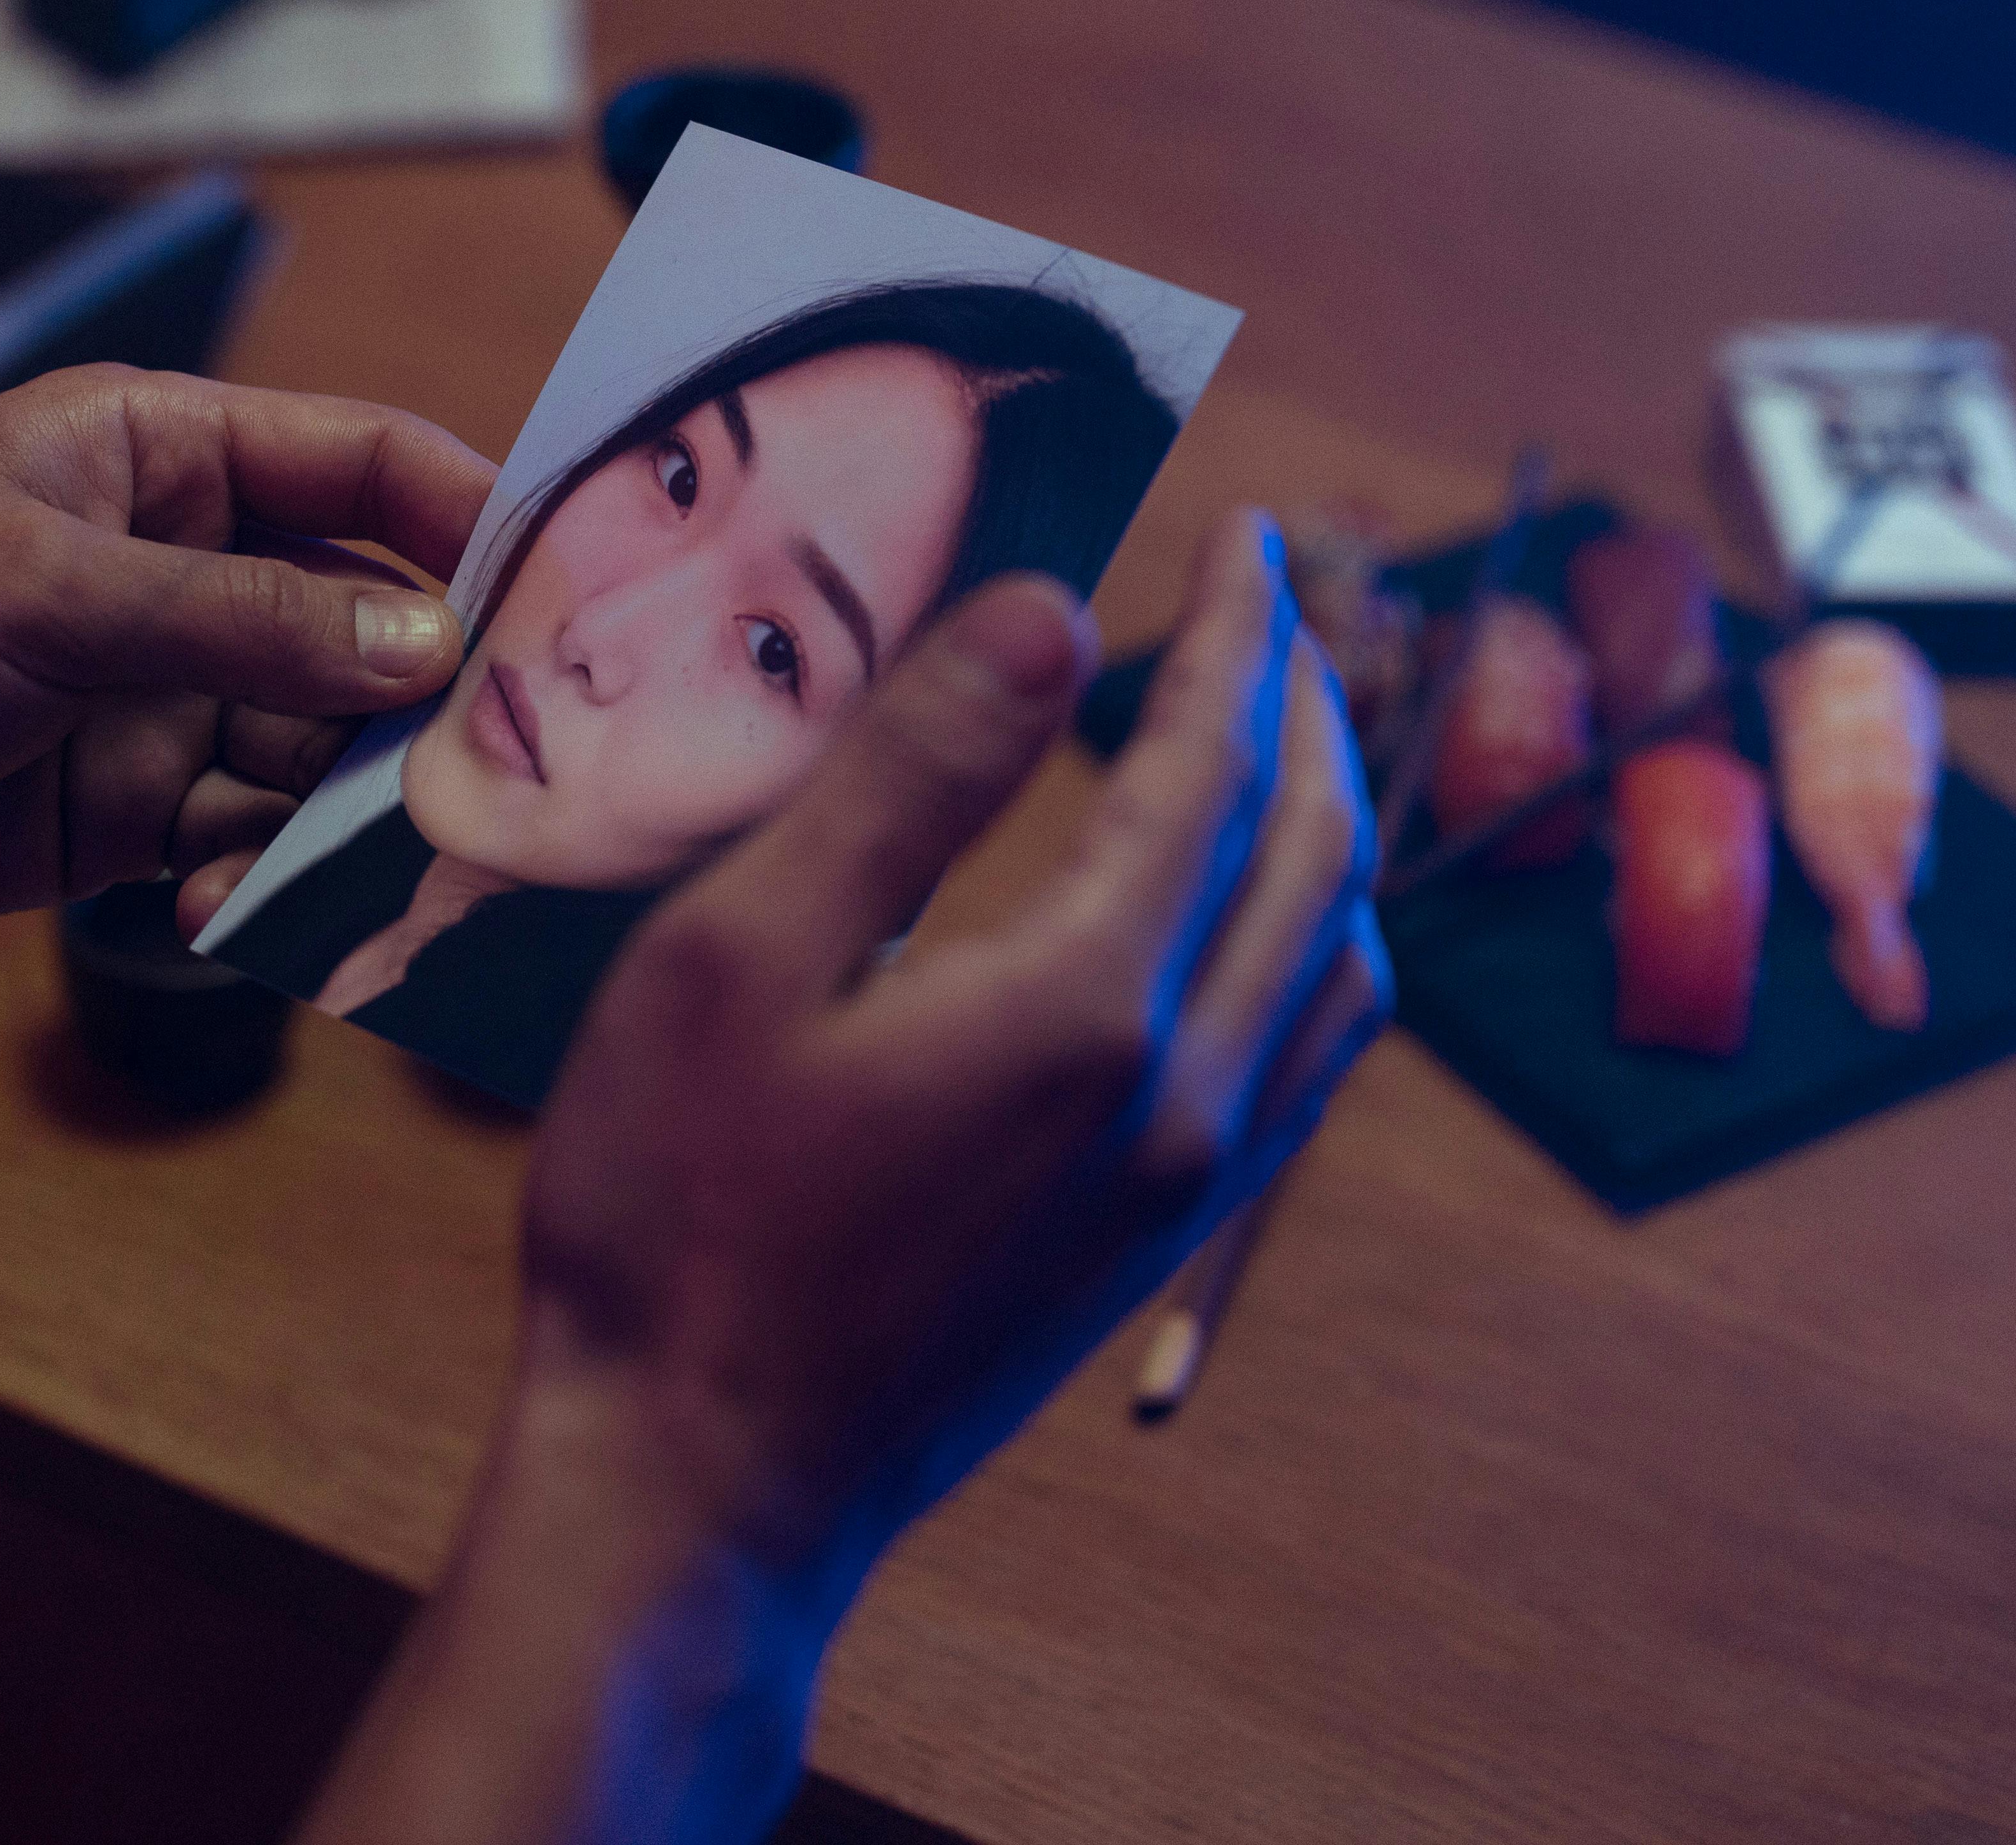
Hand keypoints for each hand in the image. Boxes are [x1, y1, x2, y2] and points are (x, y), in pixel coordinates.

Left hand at [0, 367, 493, 933]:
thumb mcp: (50, 594)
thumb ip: (246, 619)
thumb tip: (429, 642)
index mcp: (161, 454)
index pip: (365, 462)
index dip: (472, 515)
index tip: (565, 590)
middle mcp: (185, 566)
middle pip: (370, 617)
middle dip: (430, 691)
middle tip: (491, 764)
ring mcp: (162, 690)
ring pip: (323, 742)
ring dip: (350, 802)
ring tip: (372, 857)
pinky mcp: (130, 807)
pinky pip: (249, 834)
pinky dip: (265, 872)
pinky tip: (224, 897)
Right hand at [287, 511, 1386, 1844]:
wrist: (698, 1489)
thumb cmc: (676, 1220)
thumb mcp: (737, 957)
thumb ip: (905, 774)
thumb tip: (1051, 612)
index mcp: (1088, 1004)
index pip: (1216, 762)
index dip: (1239, 628)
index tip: (1249, 526)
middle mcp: (1182, 1094)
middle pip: (1316, 852)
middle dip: (1309, 702)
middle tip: (1271, 598)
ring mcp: (1184, 1186)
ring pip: (1339, 963)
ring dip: (1330, 823)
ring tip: (1278, 731)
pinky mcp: (1158, 1246)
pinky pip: (1306, 1061)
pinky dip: (1315, 942)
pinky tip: (1250, 920)